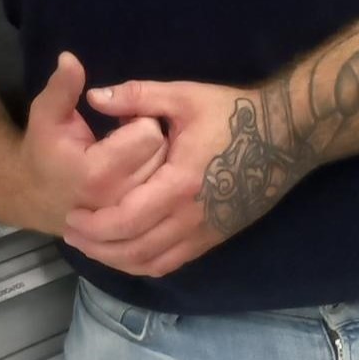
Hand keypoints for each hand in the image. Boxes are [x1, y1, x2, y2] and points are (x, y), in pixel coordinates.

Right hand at [19, 52, 168, 236]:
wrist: (35, 198)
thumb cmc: (44, 151)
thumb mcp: (46, 114)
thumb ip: (62, 88)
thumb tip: (70, 59)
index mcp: (97, 171)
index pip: (148, 133)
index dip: (138, 119)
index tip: (122, 120)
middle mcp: (117, 199)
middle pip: (161, 153)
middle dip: (150, 138)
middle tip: (126, 137)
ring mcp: (128, 219)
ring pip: (166, 176)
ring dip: (156, 161)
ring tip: (131, 157)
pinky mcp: (135, 228)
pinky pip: (163, 197)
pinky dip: (158, 183)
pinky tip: (137, 177)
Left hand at [64, 79, 300, 276]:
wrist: (287, 135)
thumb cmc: (233, 113)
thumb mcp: (184, 96)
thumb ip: (137, 96)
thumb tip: (94, 95)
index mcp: (181, 182)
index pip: (126, 218)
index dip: (94, 225)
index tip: (71, 217)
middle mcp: (193, 215)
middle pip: (135, 247)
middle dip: (98, 247)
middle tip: (72, 235)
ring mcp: (207, 231)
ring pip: (153, 261)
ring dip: (118, 259)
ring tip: (92, 247)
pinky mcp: (216, 237)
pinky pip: (173, 262)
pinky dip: (145, 263)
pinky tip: (127, 253)